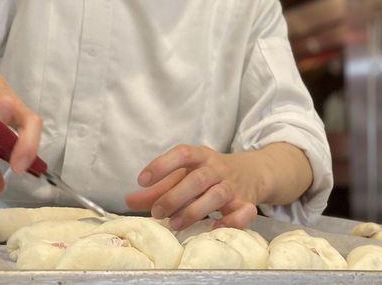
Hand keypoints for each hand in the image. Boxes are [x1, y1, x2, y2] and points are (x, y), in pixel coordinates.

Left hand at [125, 144, 262, 230]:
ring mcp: (232, 186)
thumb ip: (157, 189)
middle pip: (198, 178)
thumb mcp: (184, 175)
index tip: (142, 180)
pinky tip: (213, 228)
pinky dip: (231, 221)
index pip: (182, 153)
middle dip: (175, 196)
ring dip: (195, 211)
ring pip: (217, 195)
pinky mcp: (246, 203)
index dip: (162, 165)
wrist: (253, 172)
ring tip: (175, 224)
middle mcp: (217, 168)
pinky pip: (244, 212)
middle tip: (157, 212)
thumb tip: (128, 200)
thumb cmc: (209, 175)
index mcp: (200, 156)